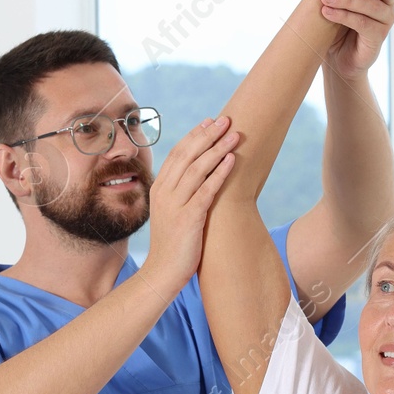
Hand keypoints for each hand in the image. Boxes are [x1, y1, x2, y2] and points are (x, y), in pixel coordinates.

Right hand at [140, 116, 239, 290]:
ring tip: (234, 134)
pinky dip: (219, 173)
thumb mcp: (171, 214)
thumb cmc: (172, 245)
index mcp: (159, 189)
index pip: (177, 154)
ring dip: (217, 149)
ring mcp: (174, 205)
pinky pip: (205, 191)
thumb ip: (180, 195)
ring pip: (197, 169)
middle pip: (186, 155)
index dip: (194, 136)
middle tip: (226, 119)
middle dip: (207, 135)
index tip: (209, 122)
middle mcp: (164, 193)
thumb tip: (198, 179)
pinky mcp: (188, 219)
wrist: (162, 273)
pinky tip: (231, 160)